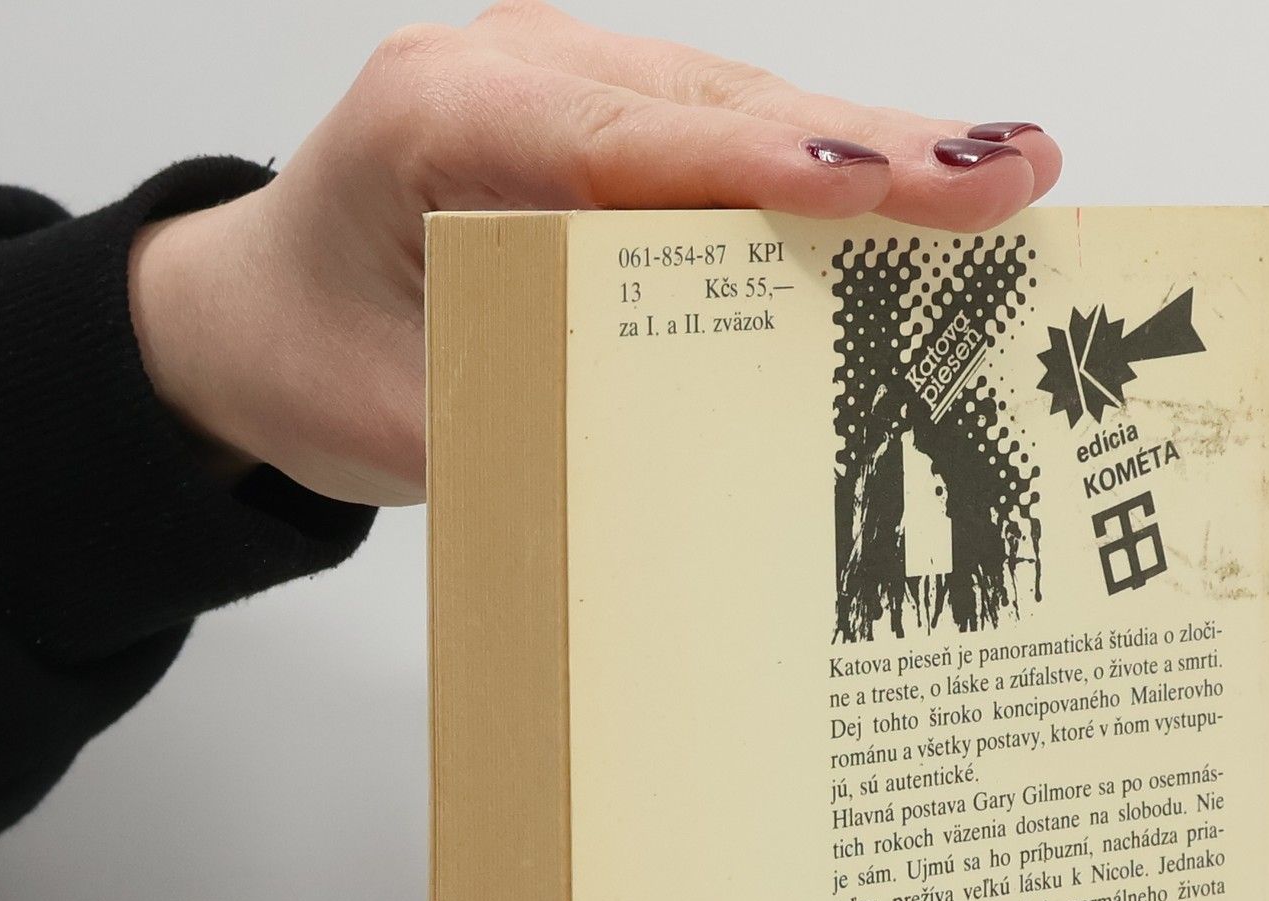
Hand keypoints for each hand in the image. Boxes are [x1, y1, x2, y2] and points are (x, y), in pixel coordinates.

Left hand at [128, 4, 1060, 505]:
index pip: (633, 146)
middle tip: (1013, 174)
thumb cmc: (316, 356)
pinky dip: (827, 169)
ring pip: (743, 107)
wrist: (255, 313)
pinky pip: (728, 133)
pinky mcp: (604, 116)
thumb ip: (541, 418)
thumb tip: (693, 458)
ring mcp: (564, 82)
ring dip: (875, 150)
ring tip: (1005, 180)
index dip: (774, 168)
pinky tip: (922, 191)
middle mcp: (511, 73)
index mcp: (441, 125)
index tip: (894, 187)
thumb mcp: (409, 421)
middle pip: (720, 106)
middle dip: (873, 146)